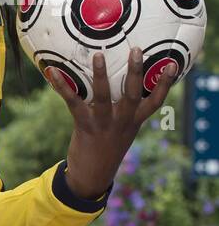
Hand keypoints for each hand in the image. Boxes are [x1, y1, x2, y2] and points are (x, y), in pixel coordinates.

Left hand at [46, 48, 177, 199]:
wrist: (92, 176)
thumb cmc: (106, 149)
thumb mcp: (122, 132)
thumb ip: (124, 114)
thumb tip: (119, 90)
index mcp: (134, 121)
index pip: (155, 101)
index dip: (164, 84)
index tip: (172, 64)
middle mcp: (122, 121)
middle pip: (133, 93)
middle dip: (136, 71)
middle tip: (136, 50)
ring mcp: (104, 123)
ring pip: (104, 95)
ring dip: (100, 74)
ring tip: (98, 55)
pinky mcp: (84, 125)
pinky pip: (73, 102)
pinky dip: (62, 87)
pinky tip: (53, 73)